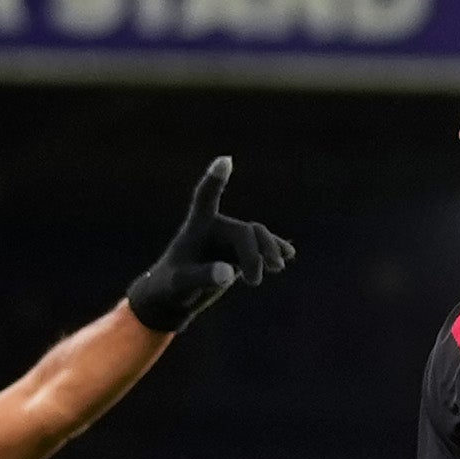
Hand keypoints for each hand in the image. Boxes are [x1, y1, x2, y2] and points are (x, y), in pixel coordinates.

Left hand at [124, 158, 294, 332]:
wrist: (174, 298)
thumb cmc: (170, 288)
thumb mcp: (181, 284)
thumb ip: (203, 276)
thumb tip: (228, 273)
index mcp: (196, 227)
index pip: (206, 198)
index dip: (215, 180)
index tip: (225, 160)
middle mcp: (215, 228)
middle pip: (244, 232)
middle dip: (253, 254)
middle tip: (253, 282)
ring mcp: (228, 241)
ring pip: (257, 236)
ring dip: (269, 250)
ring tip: (277, 269)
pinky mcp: (237, 254)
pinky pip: (261, 247)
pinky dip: (274, 250)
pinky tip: (289, 255)